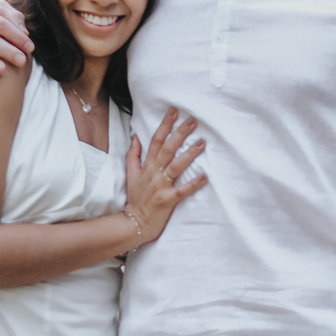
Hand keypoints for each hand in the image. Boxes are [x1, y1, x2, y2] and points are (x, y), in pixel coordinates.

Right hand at [124, 108, 207, 243]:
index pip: (155, 140)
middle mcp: (153, 174)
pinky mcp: (168, 200)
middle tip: (192, 121)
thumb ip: (133, 155)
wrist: (133, 223)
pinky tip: (205, 176)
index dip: (165, 125)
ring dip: (189, 154)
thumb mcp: (130, 175)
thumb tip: (136, 137)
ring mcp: (161, 187)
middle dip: (179, 133)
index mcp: (146, 166)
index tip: (174, 111)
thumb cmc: (136, 199)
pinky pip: (182, 190)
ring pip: (175, 166)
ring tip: (202, 143)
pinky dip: (193, 184)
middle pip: (167, 149)